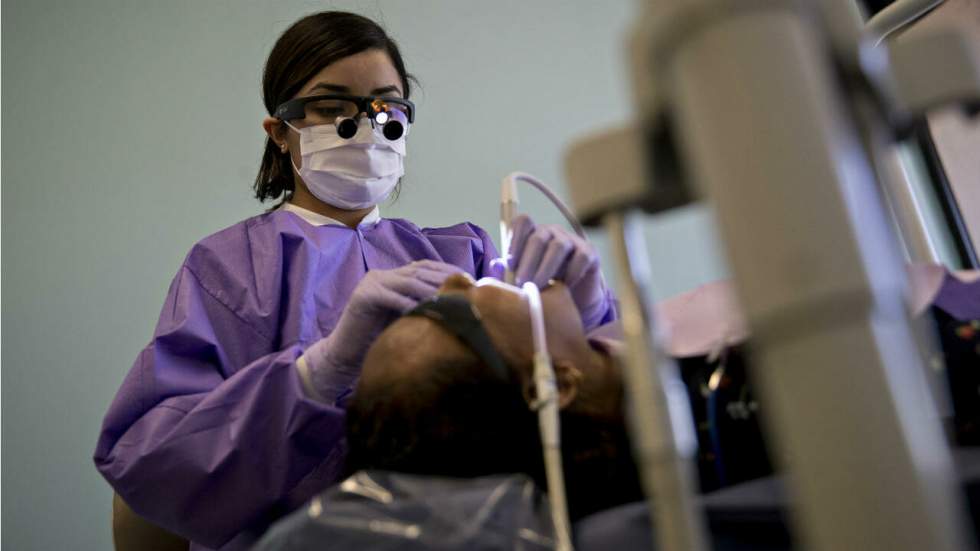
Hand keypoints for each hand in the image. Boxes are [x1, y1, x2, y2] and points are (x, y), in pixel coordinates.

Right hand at [303, 260, 461, 399]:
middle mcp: (383, 275)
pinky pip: (391, 297)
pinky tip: (427, 311)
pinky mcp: (363, 296)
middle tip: (467, 286)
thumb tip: (457, 306)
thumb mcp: (404, 317)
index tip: (469, 278)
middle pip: (420, 270)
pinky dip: (410, 304)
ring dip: (433, 289)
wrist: (345, 353)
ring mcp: (372, 283)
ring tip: (453, 298)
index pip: (425, 266)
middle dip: (445, 277)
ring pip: (408, 282)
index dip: (447, 270)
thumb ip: (422, 306)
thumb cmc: (377, 339)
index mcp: (393, 277)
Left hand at [508, 214, 612, 328]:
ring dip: (546, 268)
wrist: (573, 299)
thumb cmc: (544, 285)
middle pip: (538, 237)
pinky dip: (572, 272)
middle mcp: (552, 233)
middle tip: (521, 283)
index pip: (522, 222)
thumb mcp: (524, 279)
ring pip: (559, 246)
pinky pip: (581, 258)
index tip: (510, 262)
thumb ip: (508, 272)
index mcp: (532, 235)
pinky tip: (564, 286)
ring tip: (538, 287)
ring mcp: (572, 241)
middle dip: (528, 261)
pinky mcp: (589, 253)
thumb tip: (495, 265)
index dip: (514, 238)